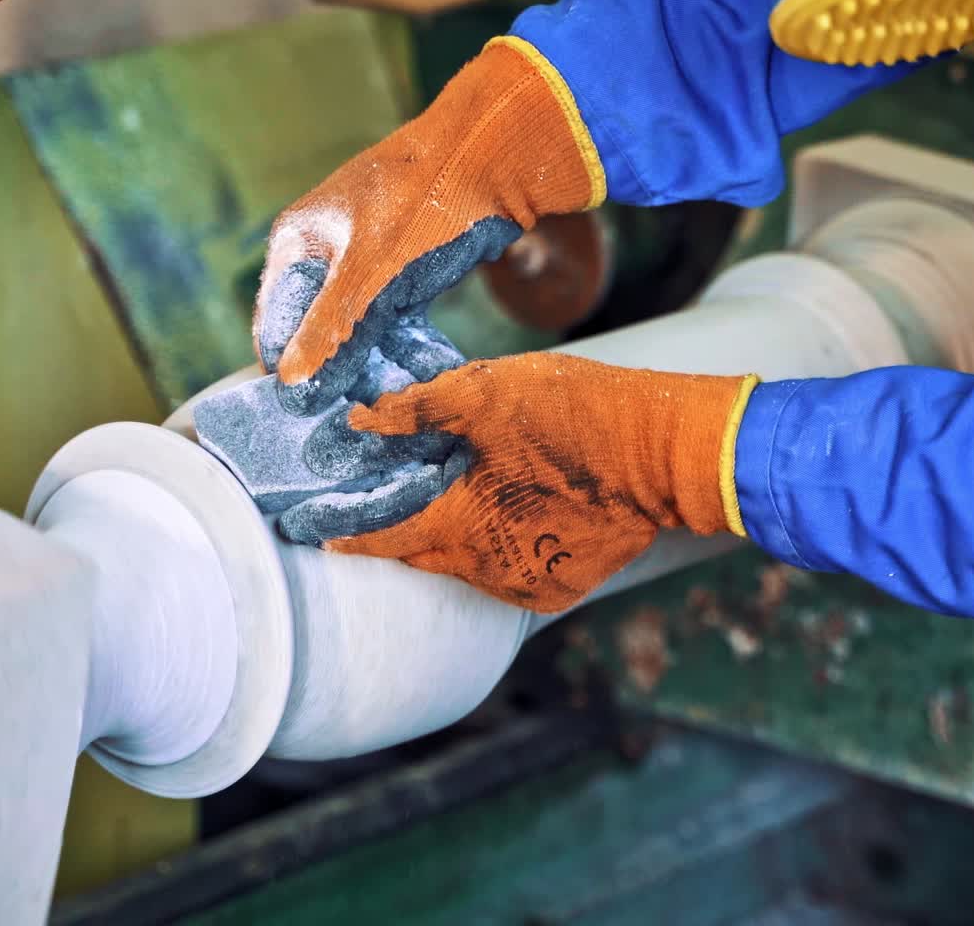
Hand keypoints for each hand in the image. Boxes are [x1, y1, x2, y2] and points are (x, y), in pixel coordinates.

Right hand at [254, 37, 604, 413]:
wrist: (500, 153)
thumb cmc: (429, 201)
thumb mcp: (376, 272)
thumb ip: (334, 330)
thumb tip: (290, 387)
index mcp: (299, 242)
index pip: (277, 326)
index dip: (295, 372)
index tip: (318, 416)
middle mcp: (325, 252)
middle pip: (322, 333)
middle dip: (348, 373)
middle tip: (375, 412)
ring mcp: (368, 260)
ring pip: (364, 332)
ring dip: (387, 366)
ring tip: (412, 399)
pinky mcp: (406, 269)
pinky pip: (398, 321)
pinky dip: (414, 346)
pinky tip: (436, 373)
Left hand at [276, 352, 758, 612]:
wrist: (667, 452)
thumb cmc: (578, 415)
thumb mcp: (490, 392)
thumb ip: (419, 408)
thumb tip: (363, 418)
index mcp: (461, 524)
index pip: (381, 538)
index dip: (342, 531)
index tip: (306, 528)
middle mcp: (488, 567)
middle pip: (422, 554)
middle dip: (398, 529)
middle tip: (382, 497)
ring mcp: (528, 580)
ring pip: (465, 562)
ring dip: (449, 534)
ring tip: (450, 493)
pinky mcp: (563, 579)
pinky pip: (508, 565)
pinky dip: (493, 541)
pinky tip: (502, 506)